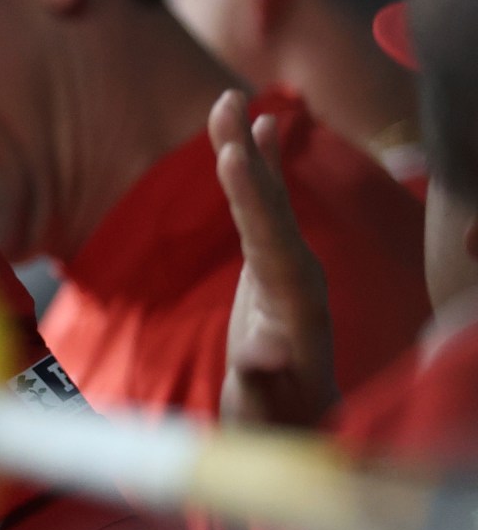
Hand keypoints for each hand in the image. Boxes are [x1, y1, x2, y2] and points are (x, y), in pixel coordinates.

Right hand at [214, 90, 338, 427]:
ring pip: (269, 196)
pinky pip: (268, 204)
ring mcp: (292, 265)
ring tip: (228, 100)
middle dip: (248, 154)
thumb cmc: (274, 422)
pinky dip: (262, 165)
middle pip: (273, 203)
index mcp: (298, 302)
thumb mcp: (266, 408)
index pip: (270, 237)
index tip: (230, 154)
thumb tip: (262, 352)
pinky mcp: (277, 262)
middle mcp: (301, 274)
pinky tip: (262, 127)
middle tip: (226, 102)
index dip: (250, 196)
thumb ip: (266, 379)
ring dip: (248, 148)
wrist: (292, 430)